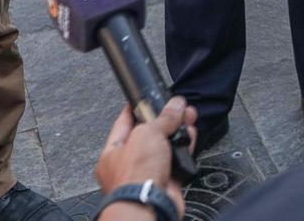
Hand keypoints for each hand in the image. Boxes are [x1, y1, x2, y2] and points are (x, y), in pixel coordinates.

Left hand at [96, 96, 194, 212]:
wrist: (149, 205)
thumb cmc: (134, 177)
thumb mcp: (147, 134)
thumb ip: (163, 118)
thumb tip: (175, 106)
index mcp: (112, 153)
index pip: (124, 123)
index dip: (137, 108)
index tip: (146, 97)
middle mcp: (128, 165)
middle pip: (149, 135)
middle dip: (165, 119)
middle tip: (177, 107)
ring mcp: (147, 174)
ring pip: (165, 147)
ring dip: (178, 132)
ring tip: (188, 117)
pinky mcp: (166, 183)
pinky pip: (177, 161)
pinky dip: (185, 149)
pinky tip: (190, 137)